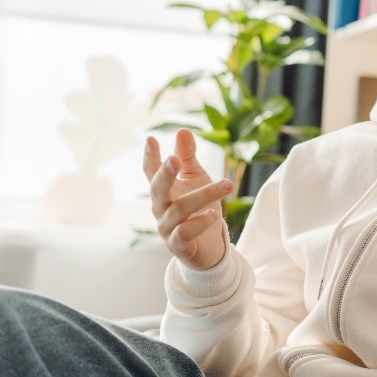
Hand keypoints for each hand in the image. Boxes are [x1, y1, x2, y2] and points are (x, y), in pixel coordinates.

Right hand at [143, 128, 231, 269]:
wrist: (209, 246)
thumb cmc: (200, 208)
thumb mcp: (196, 179)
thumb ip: (188, 157)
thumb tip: (183, 130)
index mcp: (163, 190)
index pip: (151, 172)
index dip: (150, 157)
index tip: (150, 138)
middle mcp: (160, 208)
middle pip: (157, 190)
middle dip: (165, 174)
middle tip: (174, 159)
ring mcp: (167, 228)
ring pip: (180, 209)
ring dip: (204, 195)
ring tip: (226, 184)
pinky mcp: (178, 245)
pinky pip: (185, 234)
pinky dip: (199, 223)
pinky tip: (214, 215)